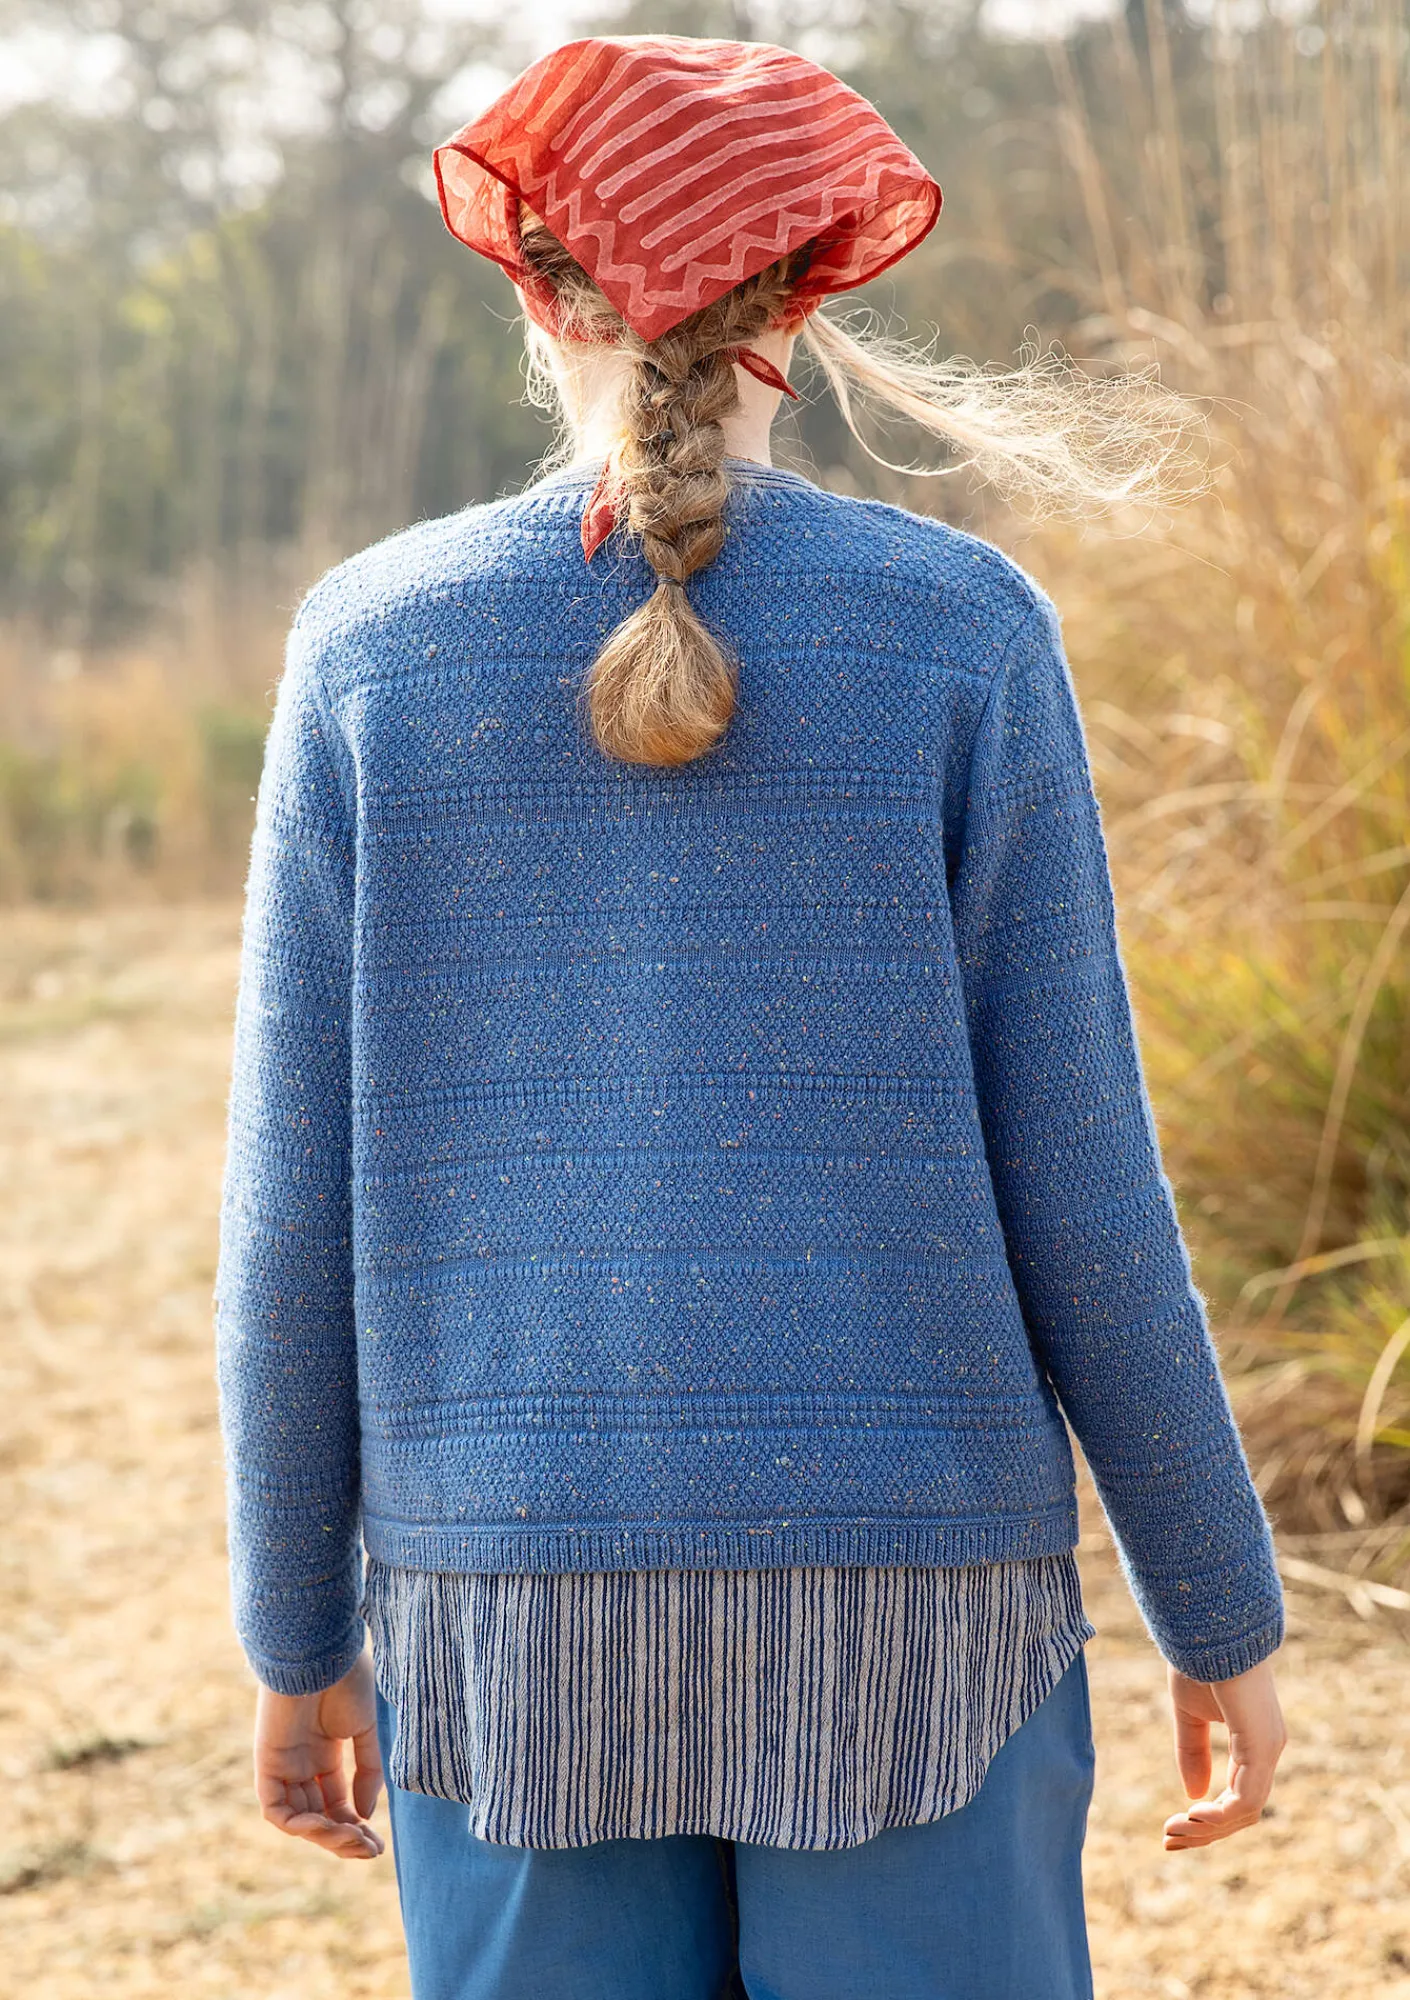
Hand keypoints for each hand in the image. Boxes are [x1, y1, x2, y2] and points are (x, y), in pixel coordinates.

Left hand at [253, 1647, 384, 1859]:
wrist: (320, 1652)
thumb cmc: (345, 1679)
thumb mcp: (365, 1729)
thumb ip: (366, 1771)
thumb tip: (365, 1814)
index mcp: (325, 1750)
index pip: (336, 1800)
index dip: (356, 1825)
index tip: (378, 1843)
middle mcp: (301, 1763)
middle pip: (319, 1815)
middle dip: (344, 1837)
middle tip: (371, 1851)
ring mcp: (283, 1765)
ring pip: (299, 1819)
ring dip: (327, 1836)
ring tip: (355, 1841)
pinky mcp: (267, 1765)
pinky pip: (277, 1810)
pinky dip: (300, 1825)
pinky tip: (328, 1824)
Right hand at [1163, 1654, 1285, 1850]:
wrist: (1209, 1623)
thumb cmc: (1200, 1659)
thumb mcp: (1188, 1713)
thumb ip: (1192, 1751)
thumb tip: (1192, 1794)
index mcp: (1255, 1743)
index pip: (1238, 1798)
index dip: (1205, 1820)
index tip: (1169, 1828)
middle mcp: (1268, 1749)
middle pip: (1242, 1813)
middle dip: (1204, 1833)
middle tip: (1167, 1840)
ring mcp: (1268, 1748)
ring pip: (1245, 1812)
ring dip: (1207, 1828)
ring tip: (1173, 1829)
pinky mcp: (1262, 1745)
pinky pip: (1246, 1798)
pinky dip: (1220, 1815)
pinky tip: (1192, 1814)